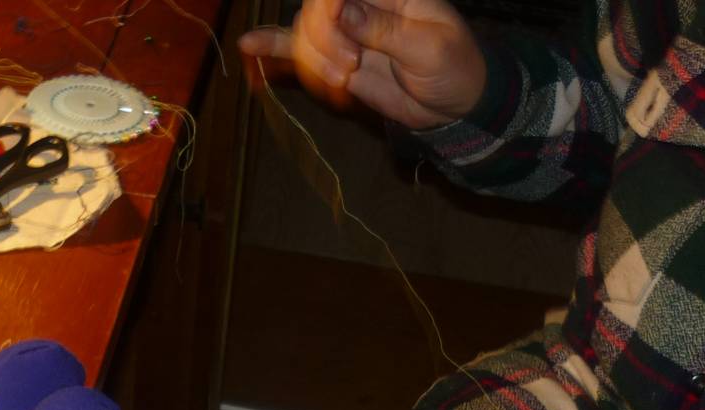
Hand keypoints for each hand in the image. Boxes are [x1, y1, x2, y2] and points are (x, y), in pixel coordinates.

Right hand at [237, 0, 486, 127]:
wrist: (454, 104)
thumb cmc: (453, 67)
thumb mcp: (428, 48)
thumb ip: (384, 29)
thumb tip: (342, 11)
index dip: (329, 11)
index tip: (343, 40)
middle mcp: (362, 6)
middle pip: (316, 11)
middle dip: (324, 43)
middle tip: (349, 71)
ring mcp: (346, 32)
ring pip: (305, 34)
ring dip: (315, 62)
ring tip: (343, 82)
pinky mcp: (336, 60)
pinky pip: (300, 50)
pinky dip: (274, 47)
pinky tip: (250, 45)